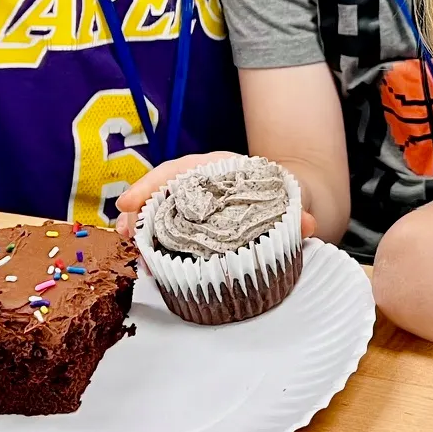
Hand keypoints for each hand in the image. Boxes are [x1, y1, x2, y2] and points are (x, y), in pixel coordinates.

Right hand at [111, 150, 321, 240]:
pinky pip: (170, 232)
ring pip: (160, 212)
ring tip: (128, 247)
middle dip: (138, 209)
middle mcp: (202, 184)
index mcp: (220, 169)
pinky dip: (155, 245)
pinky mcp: (196, 227)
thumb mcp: (289, 200)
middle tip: (122, 232)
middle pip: (162, 191)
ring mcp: (196, 206)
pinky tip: (146, 262)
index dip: (152, 184)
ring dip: (140, 229)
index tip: (129, 202)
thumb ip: (298, 212)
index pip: (181, 169)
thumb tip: (310, 225)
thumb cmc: (283, 196)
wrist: (291, 201)